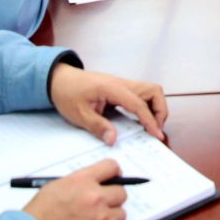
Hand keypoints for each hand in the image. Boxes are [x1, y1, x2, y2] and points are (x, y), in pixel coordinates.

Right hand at [23, 159, 127, 219]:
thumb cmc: (37, 217)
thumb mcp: (54, 188)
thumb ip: (78, 184)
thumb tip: (93, 185)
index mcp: (83, 181)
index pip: (111, 167)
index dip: (114, 172)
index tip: (114, 177)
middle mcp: (96, 198)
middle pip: (121, 192)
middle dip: (113, 197)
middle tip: (104, 203)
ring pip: (120, 214)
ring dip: (110, 217)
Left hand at [49, 65, 167, 142]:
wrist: (60, 79)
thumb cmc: (68, 94)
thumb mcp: (79, 114)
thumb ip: (98, 127)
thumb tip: (114, 140)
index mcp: (112, 88)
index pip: (139, 104)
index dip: (150, 120)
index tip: (157, 135)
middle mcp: (122, 83)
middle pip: (154, 91)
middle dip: (160, 110)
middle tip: (155, 129)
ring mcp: (123, 84)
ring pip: (151, 91)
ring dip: (156, 107)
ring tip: (150, 125)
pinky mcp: (121, 88)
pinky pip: (142, 94)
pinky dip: (147, 106)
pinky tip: (140, 120)